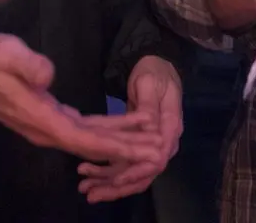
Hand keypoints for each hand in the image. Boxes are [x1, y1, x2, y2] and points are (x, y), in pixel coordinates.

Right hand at [0, 34, 161, 163]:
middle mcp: (48, 129)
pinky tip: (129, 124)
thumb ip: (26, 64)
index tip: (138, 147)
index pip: (81, 138)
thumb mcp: (4, 53)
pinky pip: (87, 127)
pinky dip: (110, 127)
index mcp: (39, 117)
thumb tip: (48, 77)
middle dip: (125, 148)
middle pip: (92, 144)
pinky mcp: (55, 117)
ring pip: (92, 138)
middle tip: (157, 149)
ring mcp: (52, 125)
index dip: (112, 144)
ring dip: (122, 139)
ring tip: (151, 138)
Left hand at [78, 56, 182, 202]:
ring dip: (109, 183)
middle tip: (93, 194)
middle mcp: (164, 141)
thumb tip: (148, 126)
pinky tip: (90, 175)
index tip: (117, 181)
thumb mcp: (148, 83)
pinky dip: (109, 171)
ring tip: (85, 189)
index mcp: (170, 126)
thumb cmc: (153, 71)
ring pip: (133, 172)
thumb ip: (148, 106)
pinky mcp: (139, 142)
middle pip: (145, 173)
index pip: (158, 159)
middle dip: (118, 186)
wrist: (155, 63)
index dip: (137, 171)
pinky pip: (126, 163)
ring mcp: (152, 144)